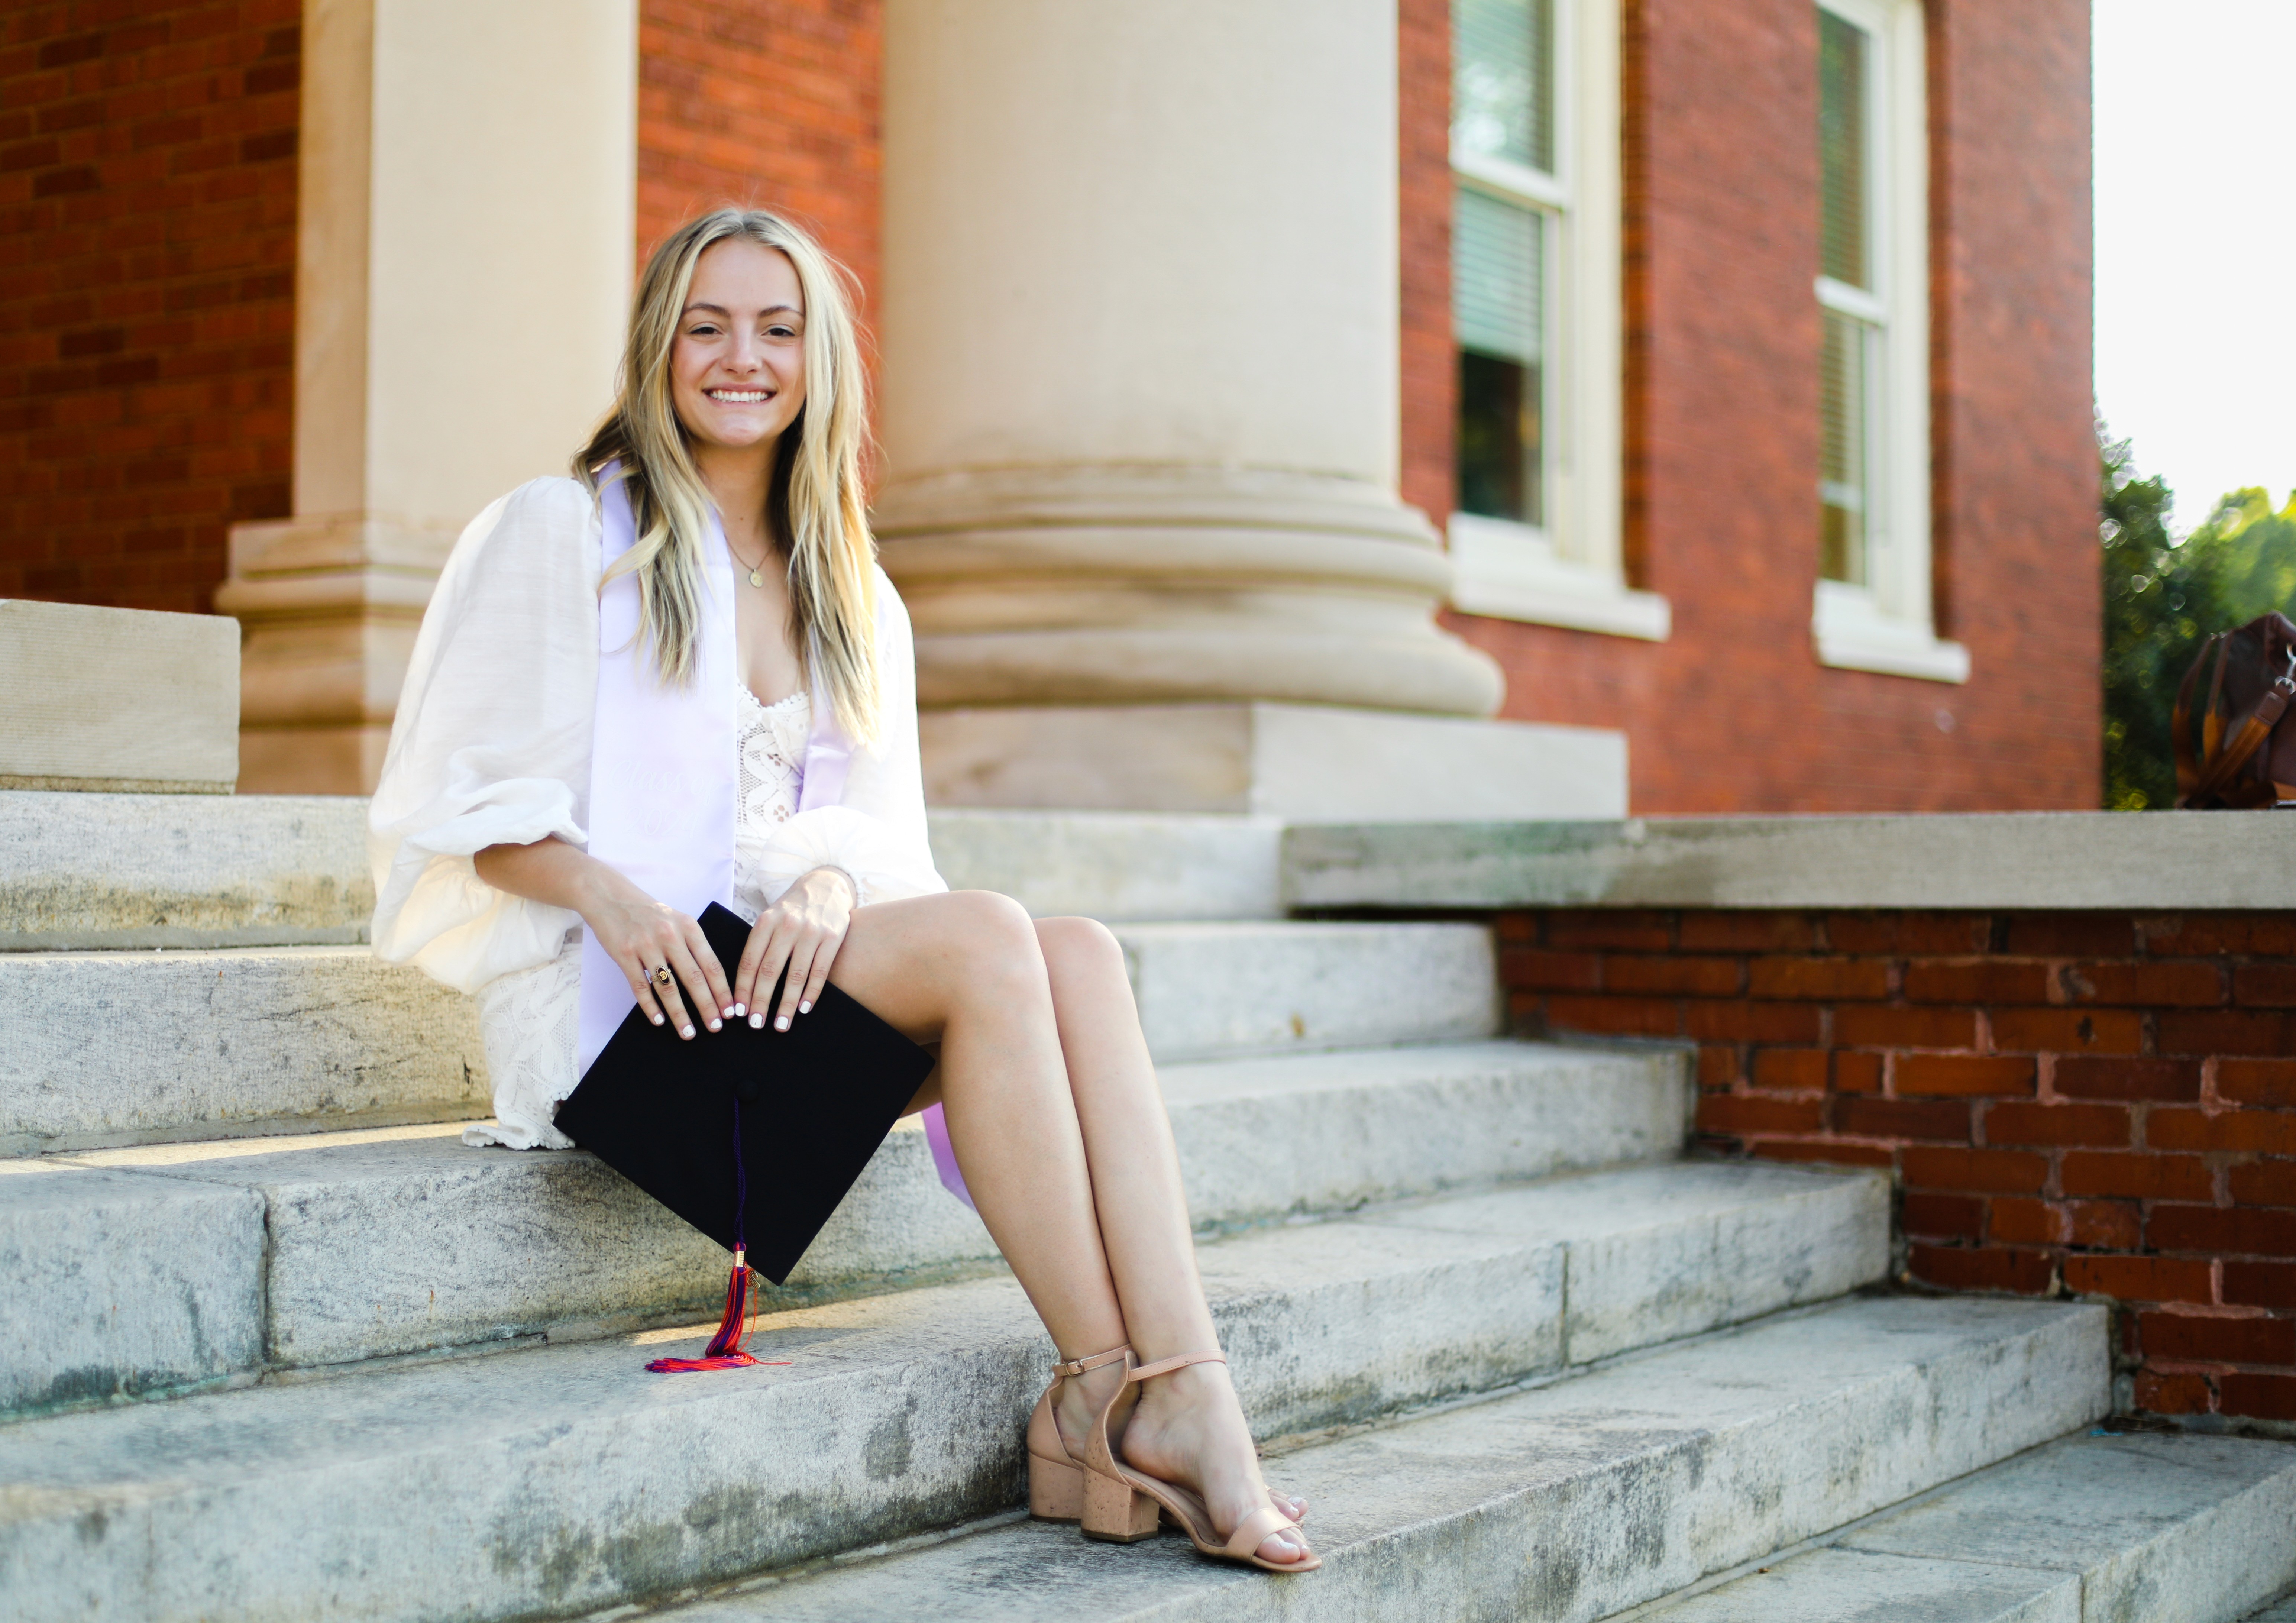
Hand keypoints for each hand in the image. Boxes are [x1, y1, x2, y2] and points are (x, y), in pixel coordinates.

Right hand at [576, 869, 733, 1039]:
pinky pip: (640, 986)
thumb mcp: (678, 920)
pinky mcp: (624, 954)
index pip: (711, 965)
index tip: (731, 1011)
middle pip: (694, 978)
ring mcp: (646, 946)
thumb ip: (694, 945)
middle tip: (716, 1027)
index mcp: (689, 927)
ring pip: (667, 987)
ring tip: (688, 1033)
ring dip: (679, 1013)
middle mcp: (670, 936)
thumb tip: (713, 979)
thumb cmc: (649, 913)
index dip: (722, 991)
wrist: (611, 897)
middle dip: (707, 1006)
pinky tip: (659, 1021)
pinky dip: (651, 1007)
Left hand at [735, 867, 857, 1030]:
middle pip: (769, 971)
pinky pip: (820, 971)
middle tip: (755, 1025)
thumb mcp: (771, 918)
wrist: (825, 886)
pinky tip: (804, 1009)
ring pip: (795, 975)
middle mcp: (787, 926)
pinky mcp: (832, 937)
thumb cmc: (792, 910)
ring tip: (781, 1024)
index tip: (738, 1012)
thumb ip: (759, 944)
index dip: (743, 989)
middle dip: (761, 1001)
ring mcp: (811, 932)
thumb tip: (745, 985)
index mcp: (766, 922)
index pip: (750, 961)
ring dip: (787, 1004)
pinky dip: (811, 992)